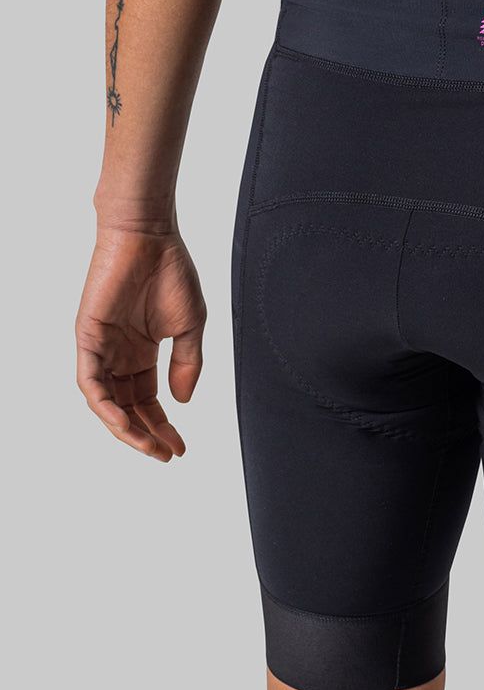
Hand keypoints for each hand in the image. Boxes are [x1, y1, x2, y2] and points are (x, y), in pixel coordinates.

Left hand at [76, 225, 205, 461]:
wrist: (149, 235)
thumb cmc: (170, 270)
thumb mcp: (191, 325)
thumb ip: (187, 364)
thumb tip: (182, 402)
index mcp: (142, 351)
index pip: (148, 399)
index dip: (163, 425)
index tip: (180, 447)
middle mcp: (119, 354)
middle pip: (128, 406)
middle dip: (147, 433)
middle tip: (166, 453)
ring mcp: (101, 348)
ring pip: (107, 402)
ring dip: (126, 428)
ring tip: (148, 446)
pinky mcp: (87, 338)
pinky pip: (90, 382)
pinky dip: (104, 406)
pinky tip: (122, 422)